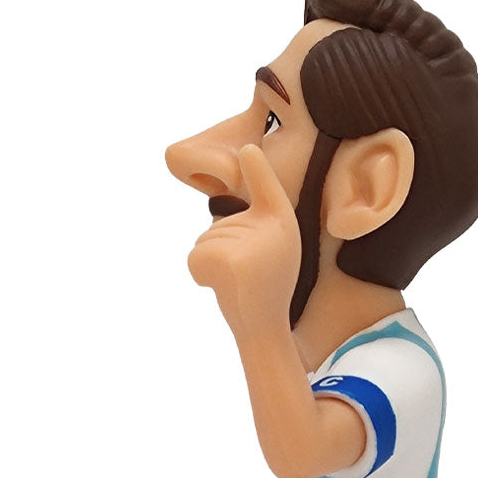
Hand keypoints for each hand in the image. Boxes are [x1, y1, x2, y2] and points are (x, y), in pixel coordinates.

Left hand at [187, 144, 301, 333]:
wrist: (265, 328)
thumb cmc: (268, 285)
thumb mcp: (270, 245)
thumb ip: (255, 211)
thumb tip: (242, 157)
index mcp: (281, 222)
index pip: (267, 188)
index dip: (258, 169)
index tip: (249, 149)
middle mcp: (269, 230)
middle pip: (218, 225)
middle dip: (221, 249)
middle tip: (246, 274)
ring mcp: (248, 245)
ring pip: (205, 241)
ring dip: (212, 264)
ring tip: (238, 282)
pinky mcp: (226, 264)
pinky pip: (195, 258)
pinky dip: (201, 274)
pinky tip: (224, 288)